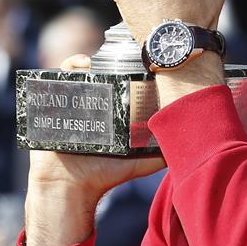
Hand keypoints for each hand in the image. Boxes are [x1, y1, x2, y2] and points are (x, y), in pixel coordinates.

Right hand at [24, 53, 165, 245]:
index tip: (145, 62)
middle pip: (105, 74)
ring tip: (100, 60)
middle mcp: (96, 104)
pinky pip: (60, 78)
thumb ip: (160, 154)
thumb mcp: (138, 163)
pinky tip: (82, 64)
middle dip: (113, 61)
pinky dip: (69, 65)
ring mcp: (75, 102)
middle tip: (123, 57)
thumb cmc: (105, 175)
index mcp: (115, 112)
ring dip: (92, 60)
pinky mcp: (56, 105)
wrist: (71, 188)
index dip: (134, 70)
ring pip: (84, 72)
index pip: (125, 83)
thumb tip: (189, 144)